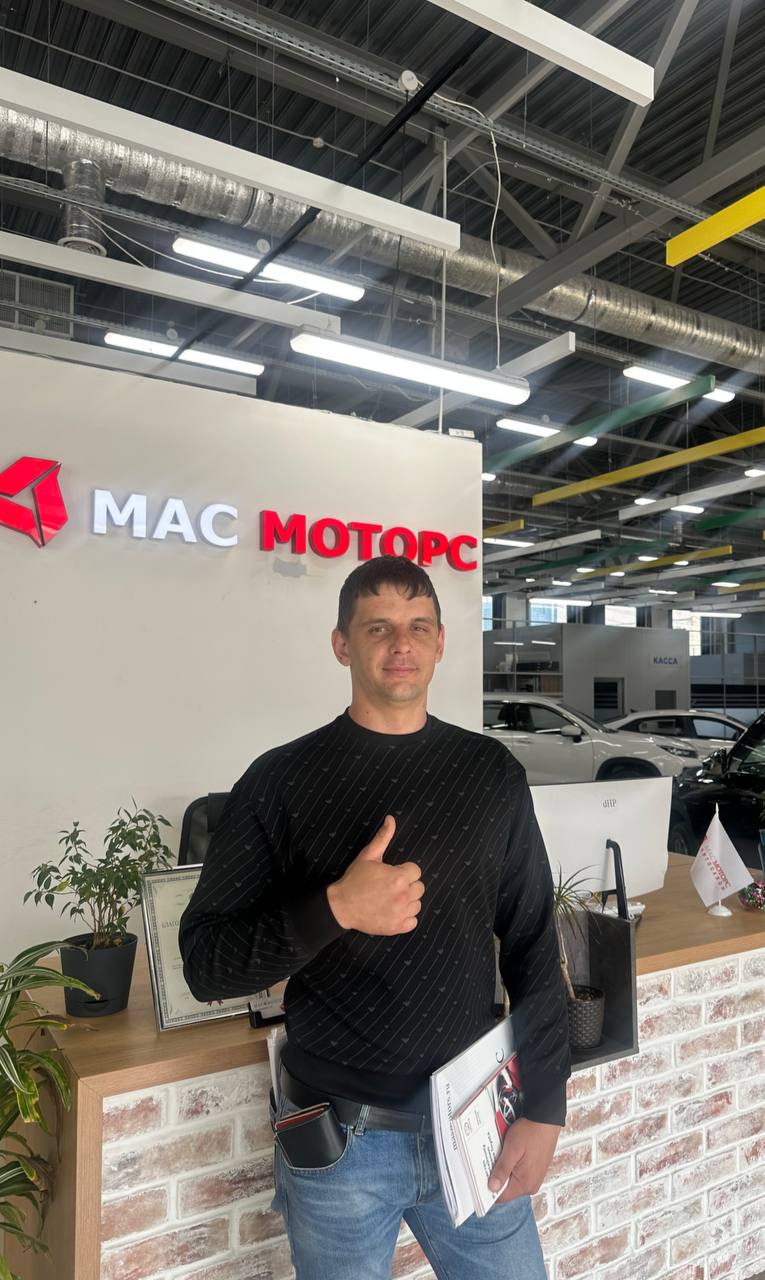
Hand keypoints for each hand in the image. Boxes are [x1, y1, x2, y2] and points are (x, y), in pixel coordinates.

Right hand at [326, 815, 423, 935]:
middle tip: (390, 886)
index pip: (416, 871)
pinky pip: (413, 921)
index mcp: (399, 877)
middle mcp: (403, 896)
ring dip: (407, 901)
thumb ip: (383, 837)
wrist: (341, 905)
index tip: (392, 874)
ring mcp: (400, 913)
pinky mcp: (397, 927)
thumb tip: (391, 819)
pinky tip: (393, 911)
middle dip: (407, 885)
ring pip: (417, 904)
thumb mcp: (368, 855)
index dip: (404, 871)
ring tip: (391, 898)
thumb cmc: (354, 879)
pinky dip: (406, 918)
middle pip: (419, 888)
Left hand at [488, 1118, 561, 1203]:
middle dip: (496, 1176)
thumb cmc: (531, 1132)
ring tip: (499, 1154)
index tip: (478, 1178)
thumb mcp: (512, 1149)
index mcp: (525, 1184)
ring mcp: (535, 1177)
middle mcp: (531, 1185)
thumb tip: (492, 1187)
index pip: (501, 1196)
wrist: (546, 1120)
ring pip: (512, 1179)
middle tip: (488, 1161)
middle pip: (506, 1188)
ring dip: (504, 1169)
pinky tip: (508, 1153)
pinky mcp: (536, 1169)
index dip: (488, 1188)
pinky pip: (519, 1172)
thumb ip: (502, 1170)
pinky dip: (512, 1165)